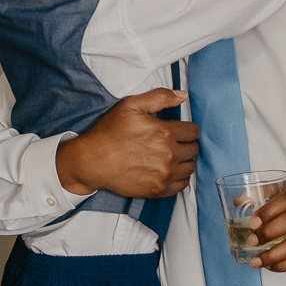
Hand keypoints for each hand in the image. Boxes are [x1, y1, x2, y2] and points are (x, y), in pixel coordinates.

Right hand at [56, 88, 198, 198]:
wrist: (91, 161)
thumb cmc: (109, 132)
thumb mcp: (131, 105)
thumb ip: (160, 97)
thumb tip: (183, 96)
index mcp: (165, 133)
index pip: (193, 132)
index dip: (187, 128)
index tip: (177, 130)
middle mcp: (168, 155)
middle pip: (194, 149)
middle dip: (186, 143)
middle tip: (173, 142)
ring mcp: (164, 175)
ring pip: (190, 167)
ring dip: (184, 160)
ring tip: (171, 155)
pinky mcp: (158, 190)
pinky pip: (182, 185)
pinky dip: (179, 177)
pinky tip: (168, 170)